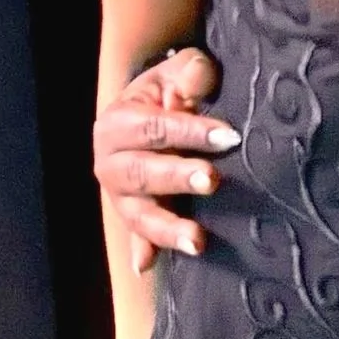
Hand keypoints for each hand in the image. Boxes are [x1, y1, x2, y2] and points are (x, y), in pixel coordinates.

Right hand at [95, 47, 233, 272]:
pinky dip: (143, 251)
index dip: (190, 131)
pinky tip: (148, 267)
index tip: (229, 138)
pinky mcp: (134, 215)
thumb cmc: (171, 90)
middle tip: (212, 180)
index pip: (155, 127)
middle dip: (177, 178)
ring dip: (167, 229)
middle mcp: (110, 161)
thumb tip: (198, 79)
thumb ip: (191, 72)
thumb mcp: (178, 72)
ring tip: (198, 240)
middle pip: (142, 173)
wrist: (151, 111)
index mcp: (118, 122)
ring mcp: (119, 194)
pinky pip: (138, 237)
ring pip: (138, 214)